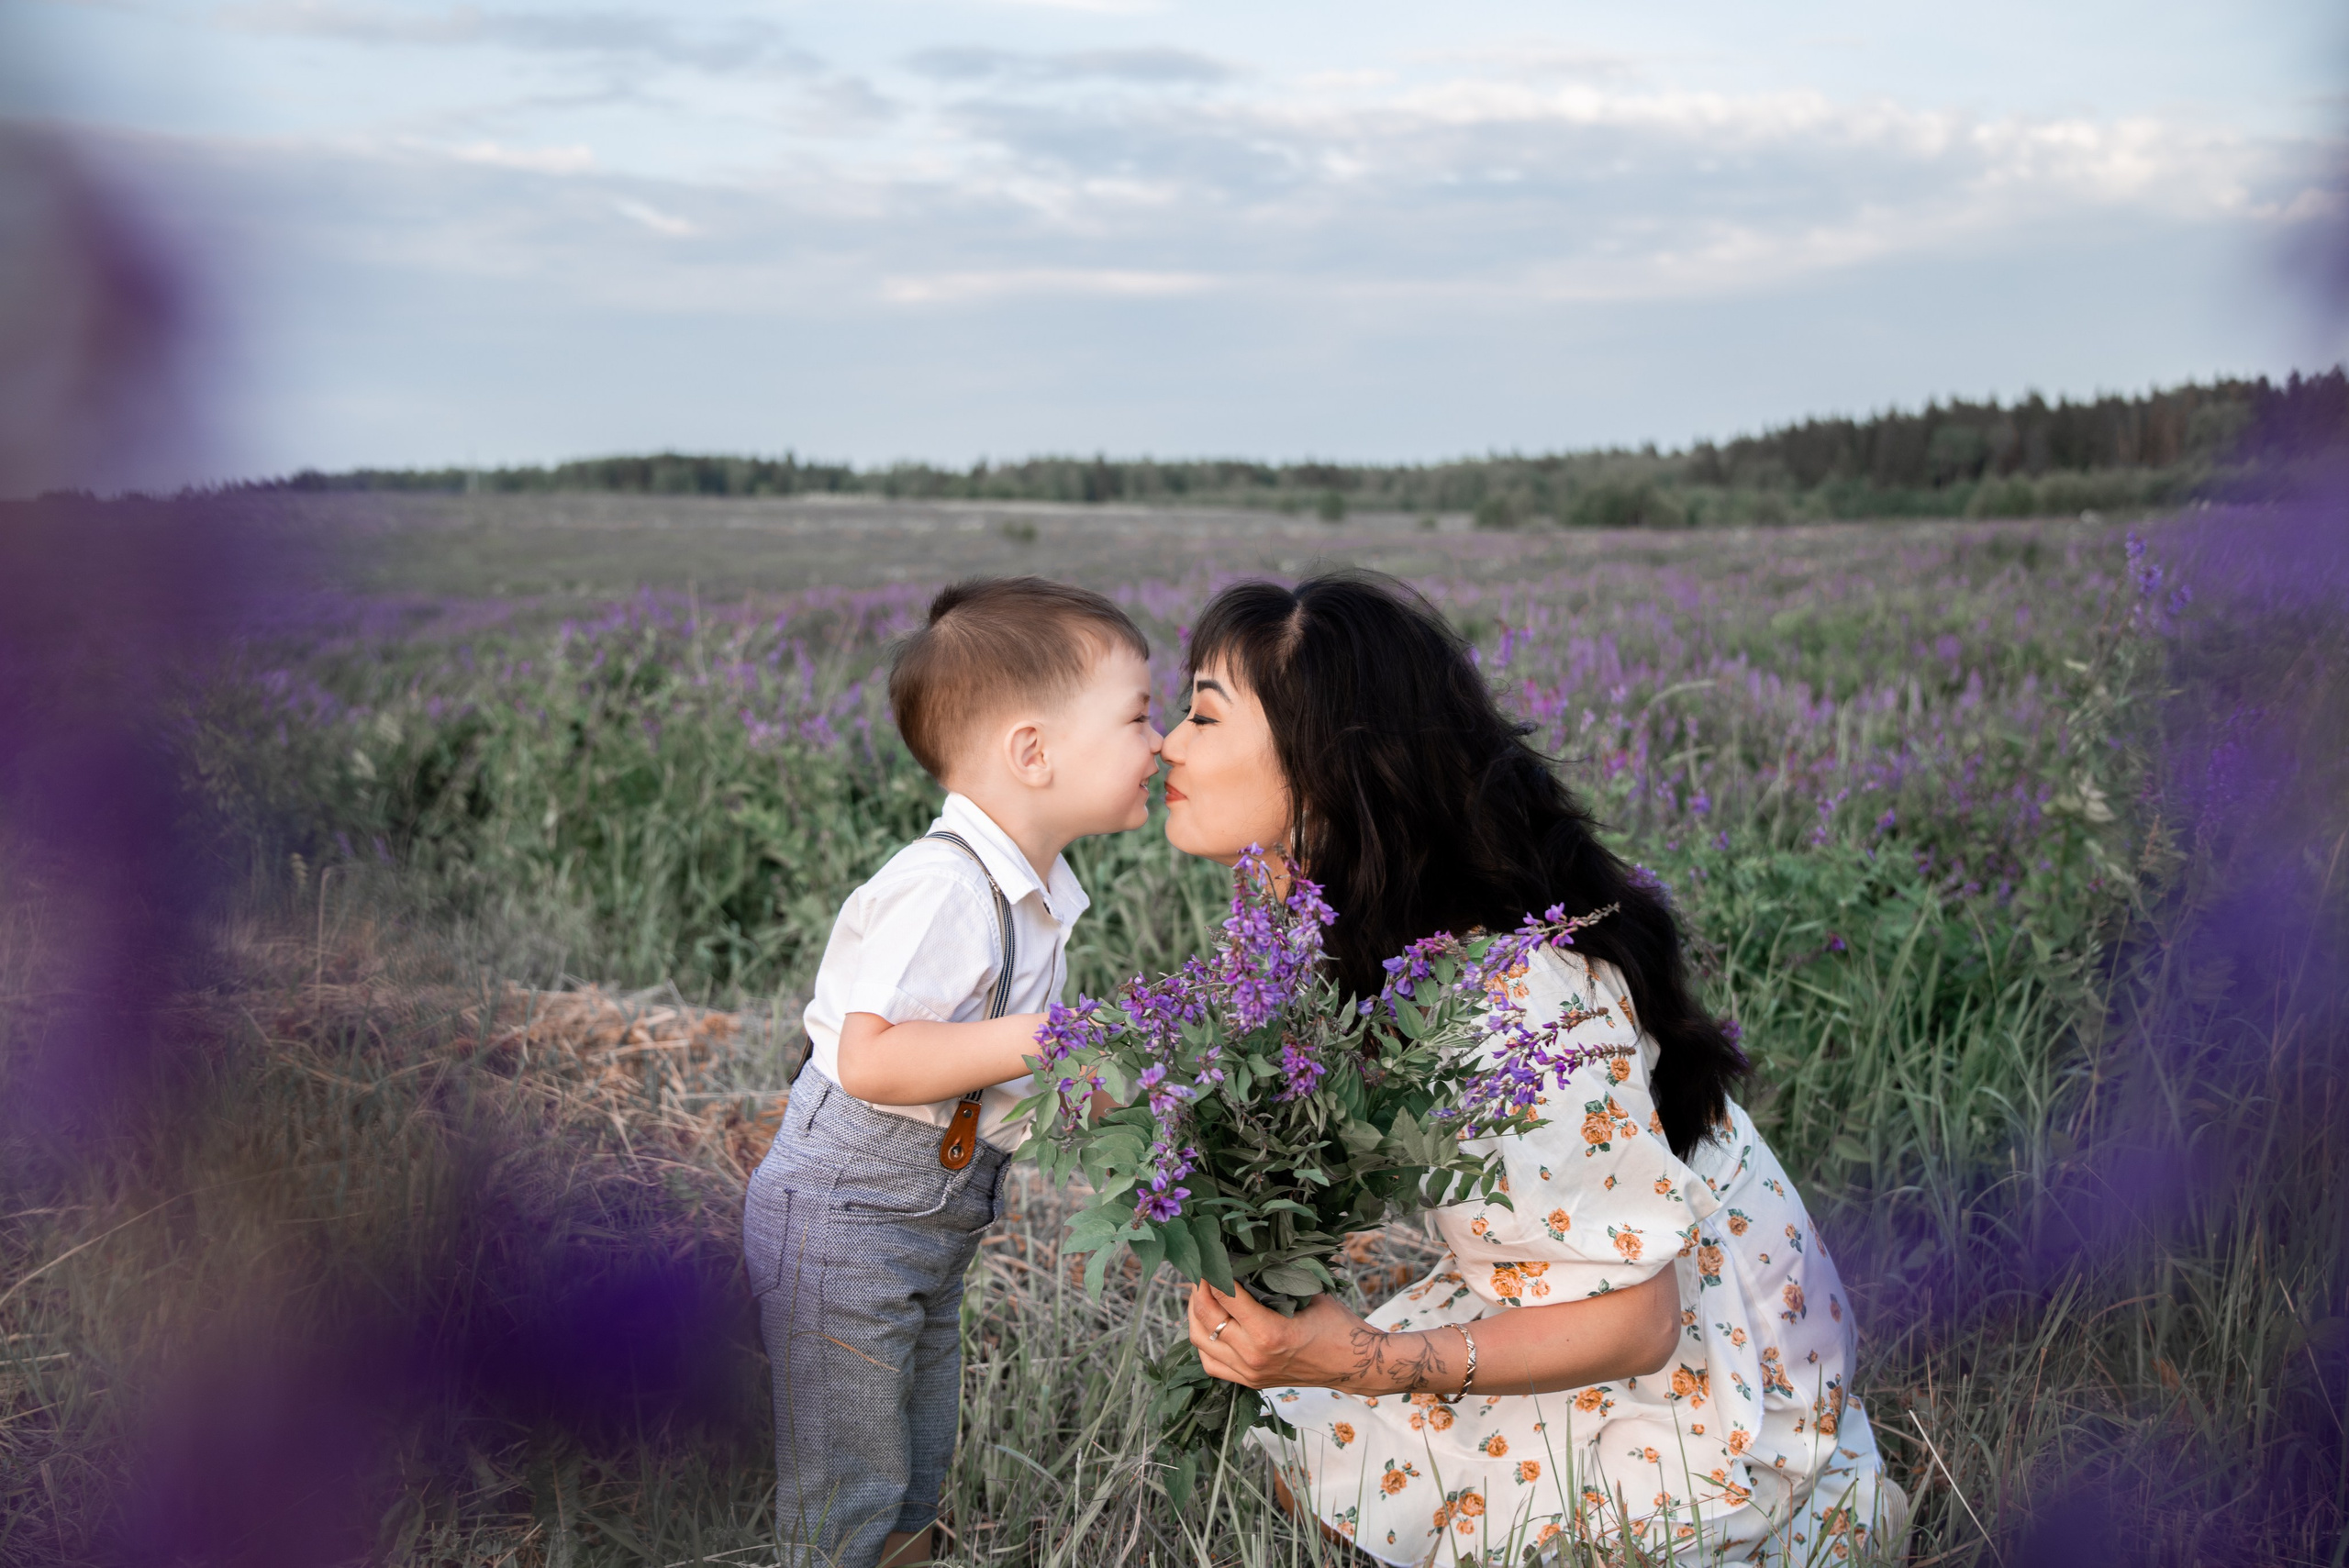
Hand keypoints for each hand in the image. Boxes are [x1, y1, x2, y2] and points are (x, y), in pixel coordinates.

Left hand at [1189, 1281, 1455, 1394]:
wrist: (1353, 1364)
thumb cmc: (1336, 1323)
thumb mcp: (1306, 1293)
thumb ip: (1273, 1278)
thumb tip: (1243, 1256)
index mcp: (1269, 1333)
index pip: (1224, 1296)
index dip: (1212, 1271)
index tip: (1208, 1253)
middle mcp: (1253, 1356)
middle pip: (1207, 1317)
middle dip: (1199, 1288)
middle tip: (1201, 1268)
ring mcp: (1249, 1372)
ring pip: (1201, 1341)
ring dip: (1195, 1314)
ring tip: (1200, 1292)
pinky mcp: (1250, 1381)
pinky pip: (1211, 1363)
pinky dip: (1203, 1341)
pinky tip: (1208, 1323)